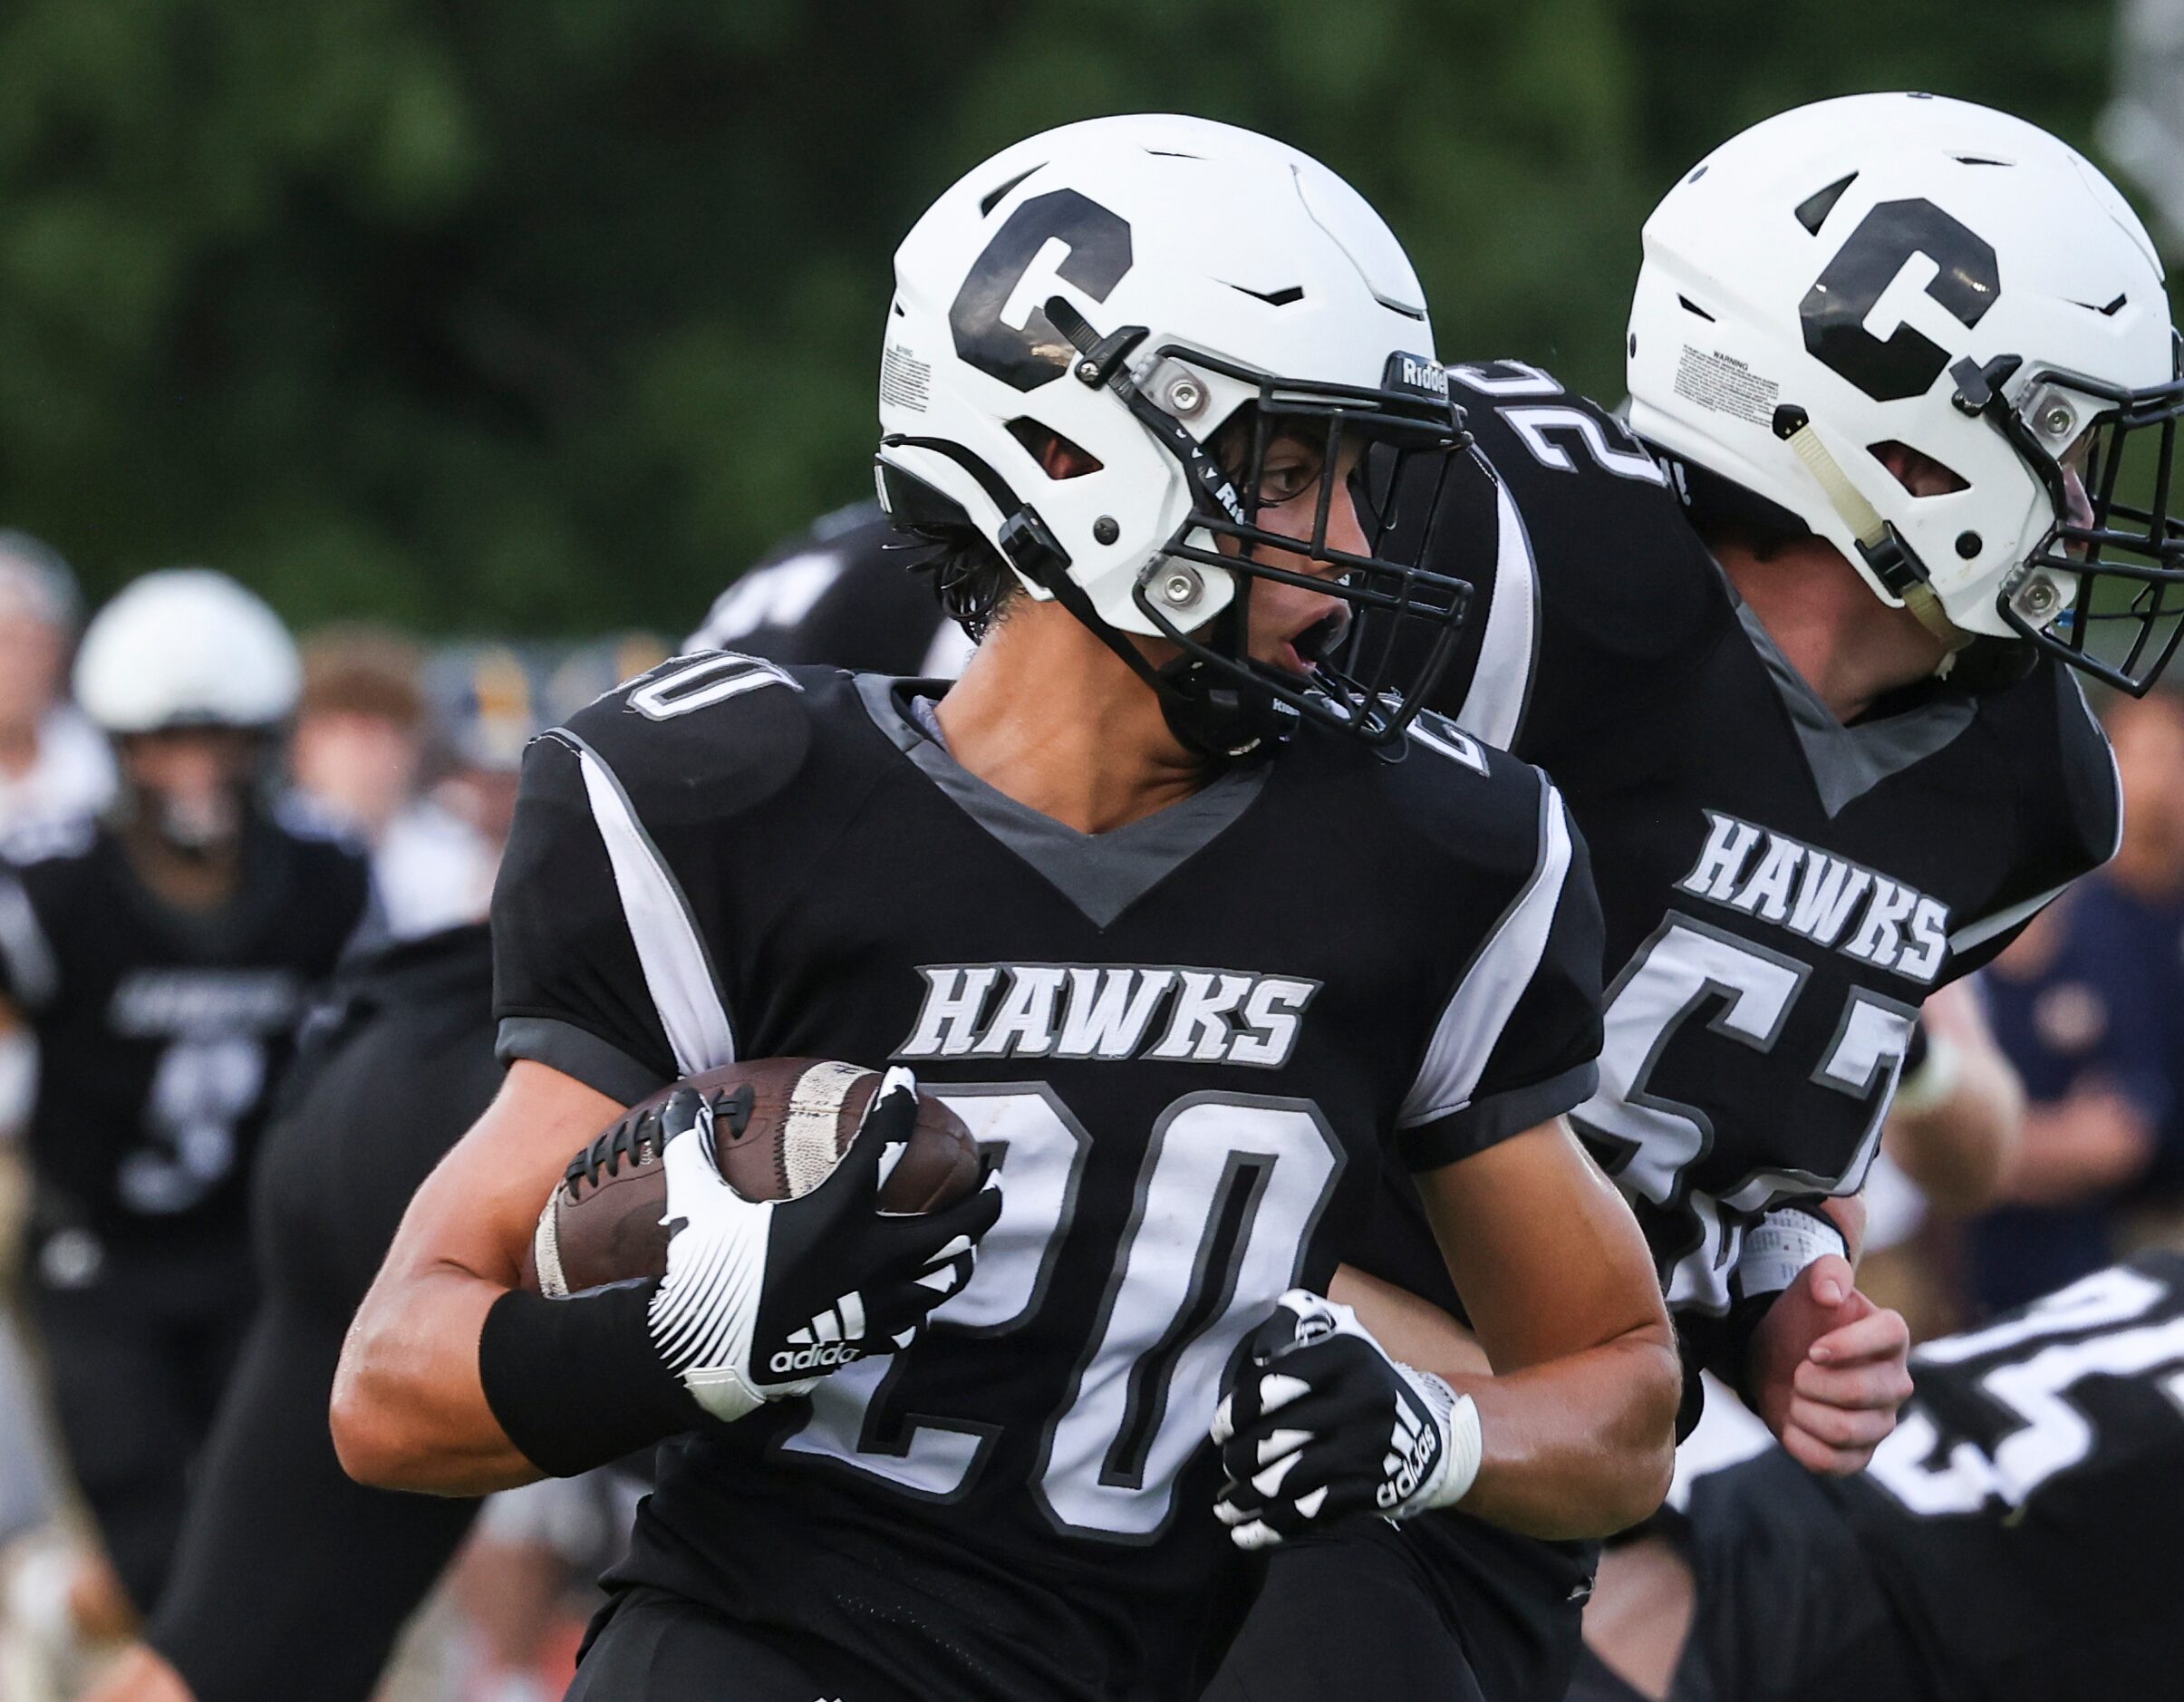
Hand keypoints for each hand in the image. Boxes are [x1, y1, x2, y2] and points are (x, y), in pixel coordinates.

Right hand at [648, 1068, 1000, 1423]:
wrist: (704, 1358)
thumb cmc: (705, 1274)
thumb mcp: (699, 1205)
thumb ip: (693, 1150)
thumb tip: (675, 1105)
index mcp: (836, 1214)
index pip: (883, 1146)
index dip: (898, 1105)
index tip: (907, 1080)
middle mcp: (871, 1256)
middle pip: (955, 1226)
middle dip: (983, 1201)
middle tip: (993, 1179)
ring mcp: (876, 1304)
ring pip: (946, 1278)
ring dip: (962, 1255)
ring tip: (968, 1241)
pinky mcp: (867, 1340)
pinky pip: (912, 1323)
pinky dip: (920, 1307)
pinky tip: (919, 1298)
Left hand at [1209, 1290, 1480, 1548]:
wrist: (1430, 1434)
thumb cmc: (1363, 1384)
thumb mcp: (1339, 1342)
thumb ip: (1293, 1334)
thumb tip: (1253, 1353)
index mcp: (1344, 1357)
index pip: (1271, 1385)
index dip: (1235, 1413)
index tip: (1221, 1432)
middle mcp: (1358, 1401)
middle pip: (1274, 1438)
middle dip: (1238, 1460)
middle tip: (1229, 1467)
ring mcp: (1366, 1449)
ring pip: (1286, 1481)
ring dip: (1246, 1501)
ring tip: (1226, 1509)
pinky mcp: (1371, 1489)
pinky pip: (1310, 1512)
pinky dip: (1273, 1527)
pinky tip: (1246, 1534)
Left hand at [1744, 1254, 1911, 1474]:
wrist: (1778, 1358)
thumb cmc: (1802, 1319)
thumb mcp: (1807, 1284)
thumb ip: (1825, 1273)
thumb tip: (1830, 1294)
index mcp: (1891, 1336)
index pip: (1891, 1335)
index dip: (1849, 1344)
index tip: (1813, 1349)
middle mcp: (1896, 1382)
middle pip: (1863, 1392)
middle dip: (1813, 1382)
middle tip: (1797, 1372)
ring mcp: (1881, 1422)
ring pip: (1846, 1431)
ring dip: (1804, 1411)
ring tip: (1795, 1395)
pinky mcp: (1859, 1455)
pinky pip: (1833, 1462)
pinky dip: (1800, 1442)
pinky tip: (1792, 1423)